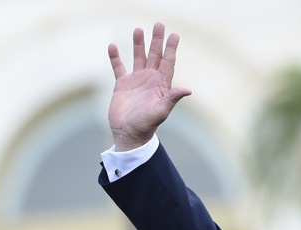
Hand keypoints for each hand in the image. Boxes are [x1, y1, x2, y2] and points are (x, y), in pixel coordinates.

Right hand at [107, 22, 191, 150]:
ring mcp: (136, 81)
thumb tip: (188, 90)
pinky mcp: (122, 85)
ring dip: (138, 44)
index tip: (175, 35)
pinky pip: (118, 67)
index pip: (168, 62)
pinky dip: (115, 57)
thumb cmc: (147, 125)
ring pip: (138, 57)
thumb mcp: (161, 112)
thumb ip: (172, 99)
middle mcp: (150, 80)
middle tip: (159, 24)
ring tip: (138, 29)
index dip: (171, 49)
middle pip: (155, 55)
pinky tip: (112, 46)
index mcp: (161, 85)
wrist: (129, 134)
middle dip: (157, 40)